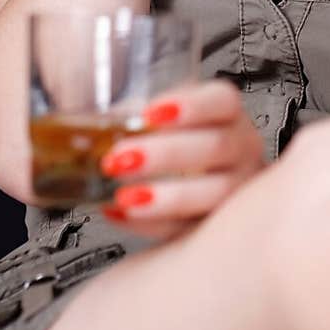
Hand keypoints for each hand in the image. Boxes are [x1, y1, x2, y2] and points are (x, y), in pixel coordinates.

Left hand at [97, 79, 265, 240]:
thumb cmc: (170, 142)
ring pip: (217, 193)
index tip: (150, 114)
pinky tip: (123, 215)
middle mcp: (241, 149)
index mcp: (226, 115)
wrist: (182, 177)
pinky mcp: (220, 224)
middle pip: (218, 146)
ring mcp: (238, 189)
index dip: (191, 105)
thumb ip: (130, 119)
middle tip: (122, 159)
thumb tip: (89, 128)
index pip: (223, 100)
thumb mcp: (154, 121)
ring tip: (125, 197)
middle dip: (166, 154)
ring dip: (167, 196)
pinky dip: (153, 225)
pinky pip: (194, 229)